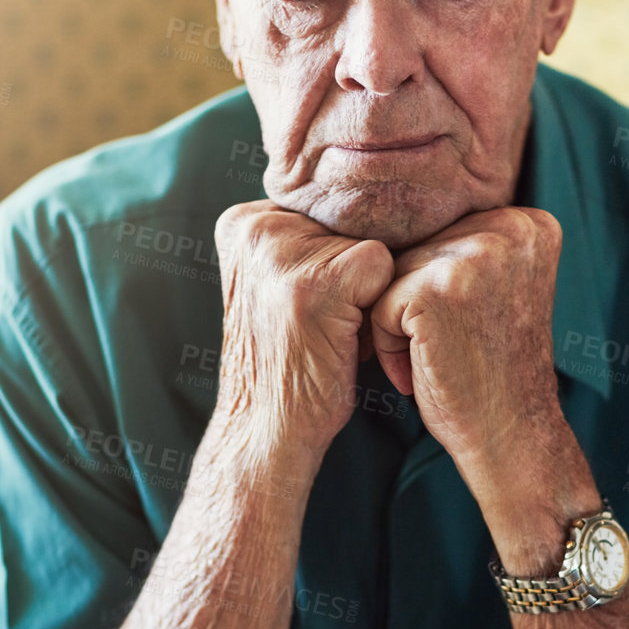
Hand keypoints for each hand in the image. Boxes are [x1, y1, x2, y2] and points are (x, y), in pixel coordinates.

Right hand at [211, 200, 393, 461]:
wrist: (266, 431)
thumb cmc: (289, 361)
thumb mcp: (281, 283)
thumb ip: (309, 238)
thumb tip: (385, 198)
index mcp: (243, 220)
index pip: (331, 209)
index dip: (339, 260)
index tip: (315, 305)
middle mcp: (255, 225)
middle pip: (352, 223)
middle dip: (354, 274)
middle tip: (325, 324)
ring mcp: (282, 251)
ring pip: (371, 244)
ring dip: (368, 292)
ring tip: (334, 332)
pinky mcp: (314, 282)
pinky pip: (383, 267)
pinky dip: (379, 307)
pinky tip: (345, 339)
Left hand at [368, 206, 564, 476]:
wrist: (511, 434)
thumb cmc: (494, 368)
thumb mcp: (498, 287)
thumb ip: (469, 243)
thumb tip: (399, 204)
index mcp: (529, 222)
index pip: (443, 233)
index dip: (441, 287)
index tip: (475, 326)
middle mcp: (509, 229)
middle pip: (416, 249)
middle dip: (417, 304)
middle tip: (458, 347)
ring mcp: (475, 256)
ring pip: (393, 275)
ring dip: (400, 323)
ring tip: (443, 356)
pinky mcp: (438, 289)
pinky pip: (378, 304)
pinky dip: (389, 344)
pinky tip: (425, 368)